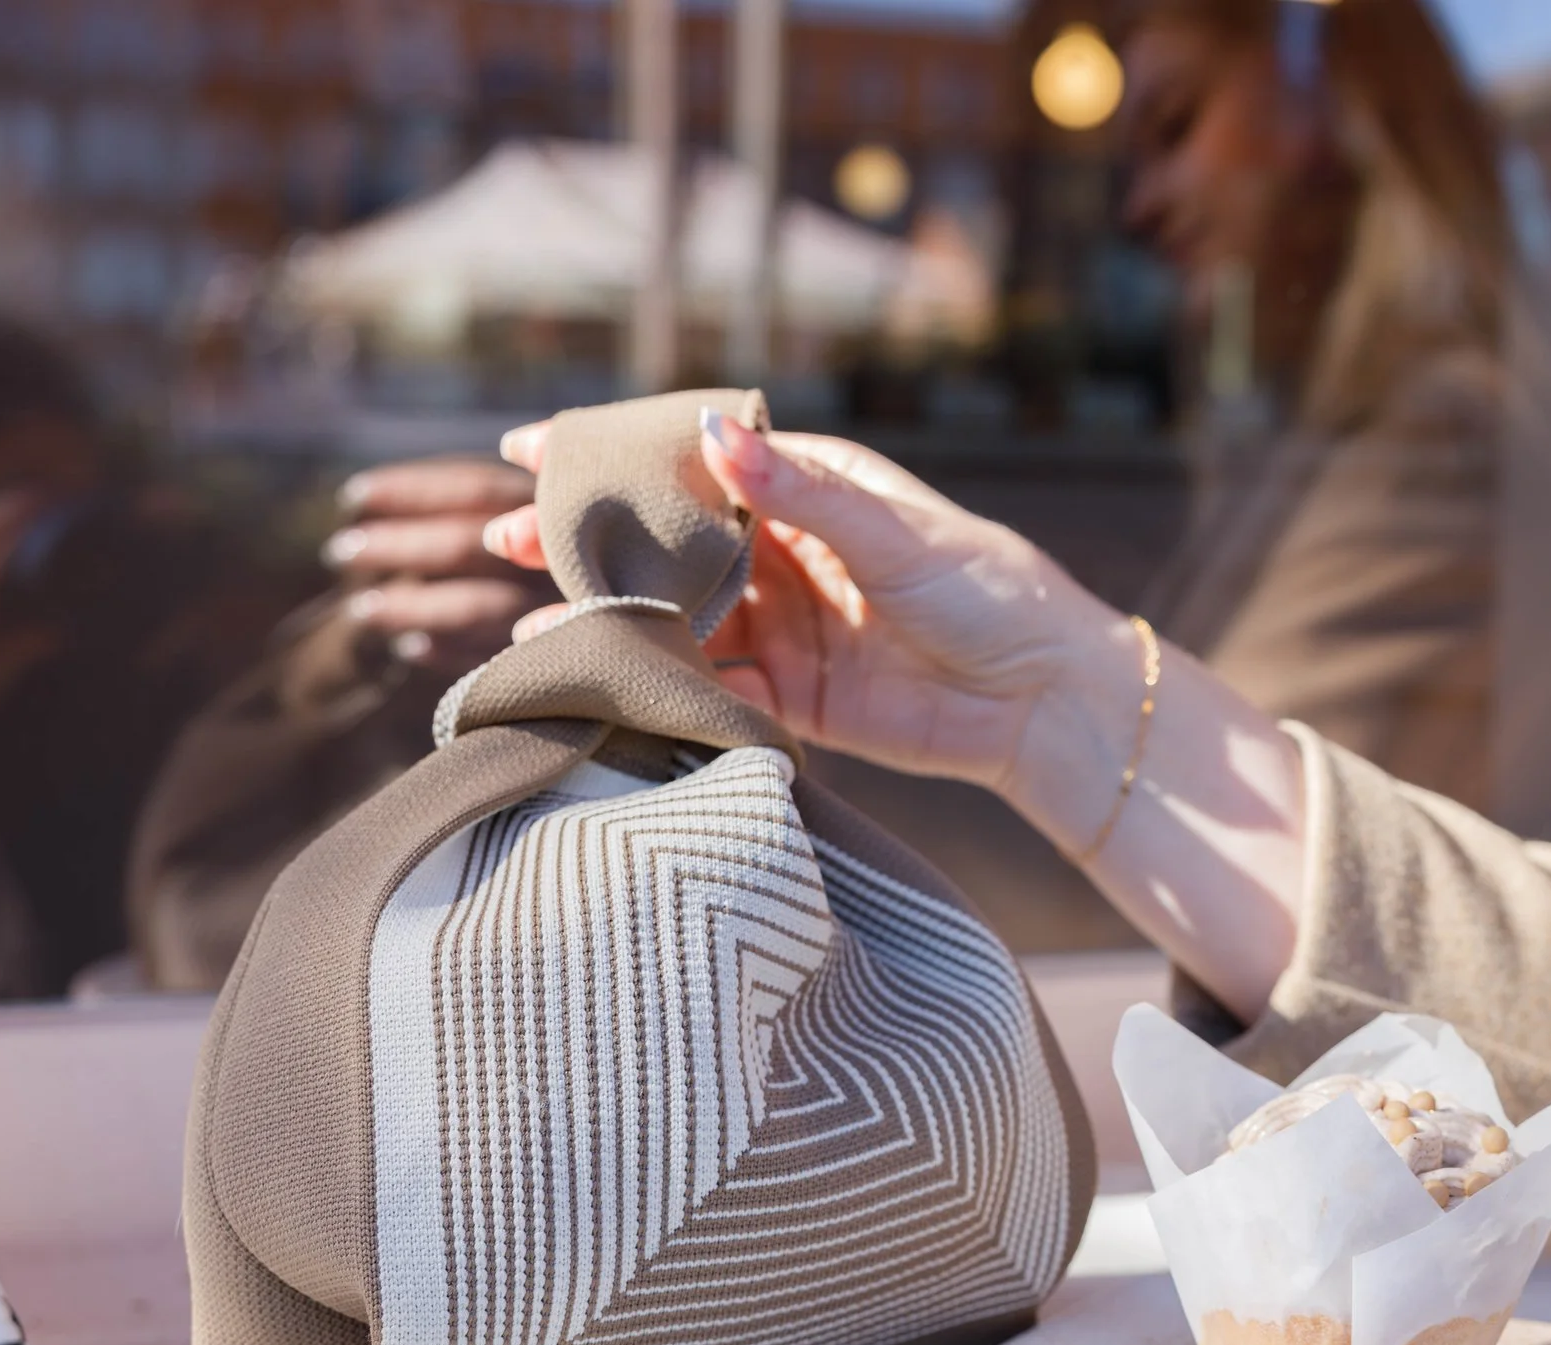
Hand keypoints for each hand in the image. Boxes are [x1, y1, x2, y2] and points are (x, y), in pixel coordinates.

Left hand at [323, 455, 554, 673]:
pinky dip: (449, 654)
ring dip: (412, 607)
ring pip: (478, 606)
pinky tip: (410, 649)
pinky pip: (496, 659)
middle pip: (468, 543)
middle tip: (339, 552)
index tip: (351, 495)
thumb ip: (474, 502)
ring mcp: (572, 607)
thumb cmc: (563, 551)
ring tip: (359, 610)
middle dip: (398, 546)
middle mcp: (571, 550)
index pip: (475, 487)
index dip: (411, 490)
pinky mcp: (570, 662)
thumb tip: (362, 501)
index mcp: (561, 499)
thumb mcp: (531, 512)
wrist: (639, 629)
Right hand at [483, 414, 1127, 826]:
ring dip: (609, 612)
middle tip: (506, 532)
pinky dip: (657, 681)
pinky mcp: (790, 696)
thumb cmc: (992, 595)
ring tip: (532, 620)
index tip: (537, 443)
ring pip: (677, 612)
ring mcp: (784, 625)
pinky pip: (709, 685)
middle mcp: (788, 552)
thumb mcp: (897, 535)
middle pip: (671, 536)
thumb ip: (801, 492)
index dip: (619, 451)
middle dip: (590, 534)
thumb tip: (714, 433)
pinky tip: (599, 675)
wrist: (1044, 704)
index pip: (698, 458)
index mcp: (814, 489)